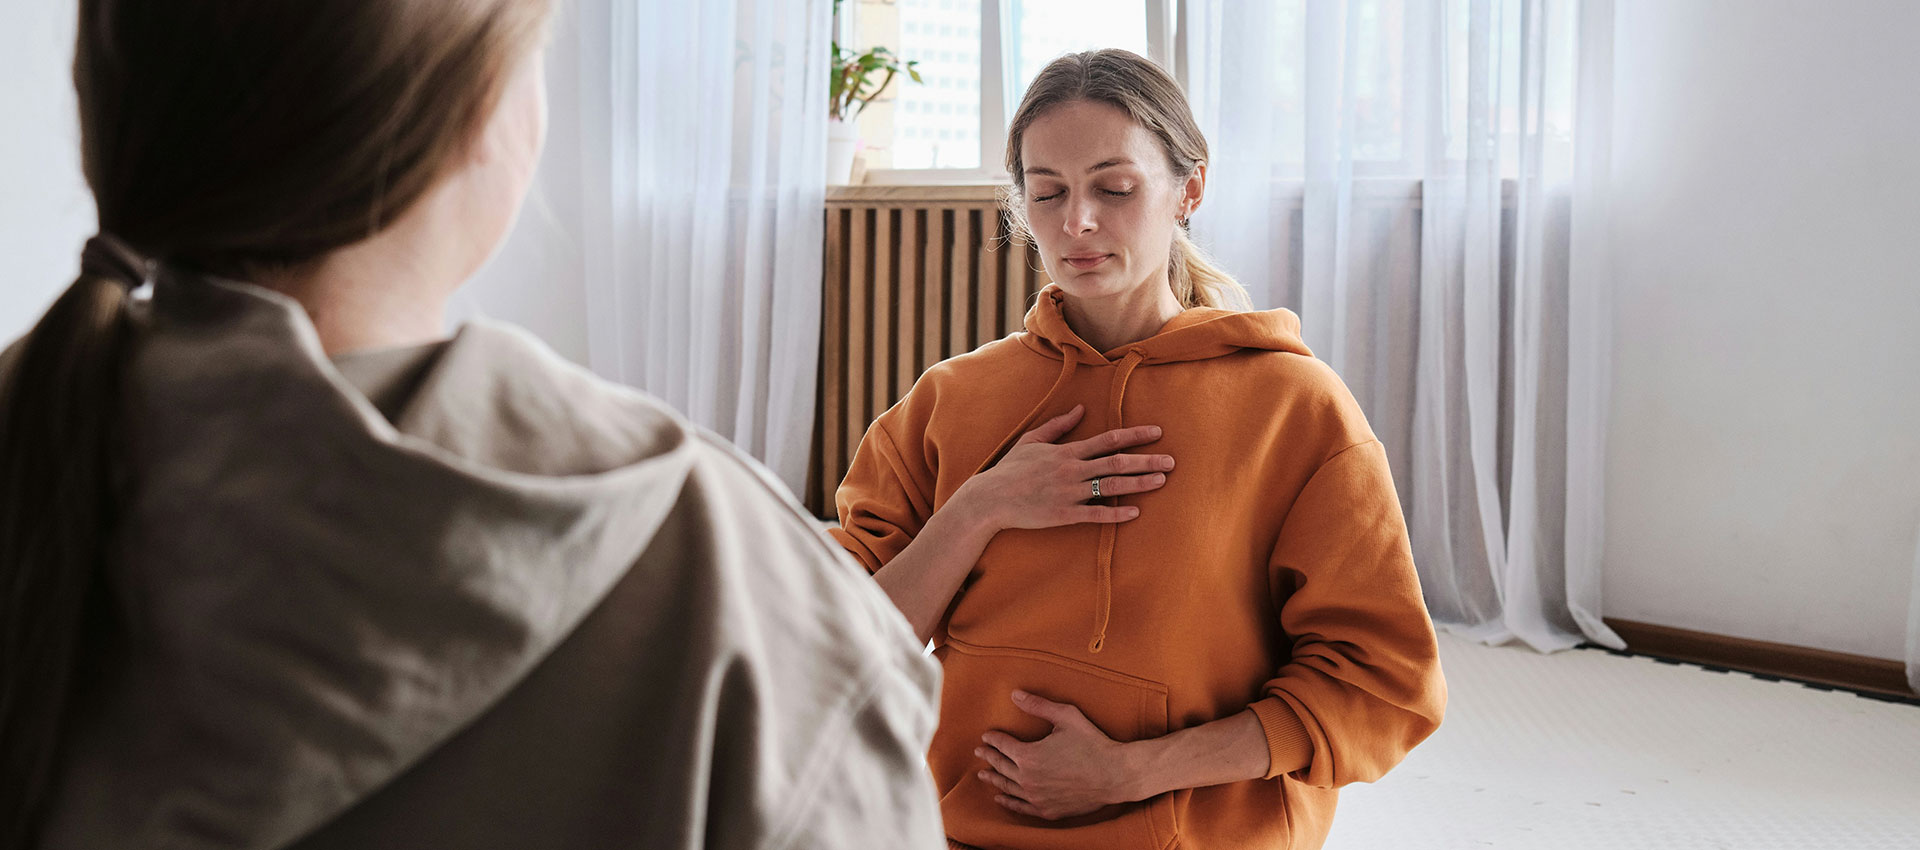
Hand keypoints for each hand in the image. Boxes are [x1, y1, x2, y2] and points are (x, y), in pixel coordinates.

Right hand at [957, 405, 1172, 532]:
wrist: (990, 499)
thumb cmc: (1010, 469)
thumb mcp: (1032, 440)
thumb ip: (1059, 425)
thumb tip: (1080, 408)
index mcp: (1067, 452)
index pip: (1108, 439)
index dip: (1135, 435)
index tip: (1157, 432)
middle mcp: (1072, 470)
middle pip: (1117, 463)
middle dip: (1146, 461)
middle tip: (1172, 461)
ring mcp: (1069, 494)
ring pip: (1111, 487)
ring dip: (1139, 484)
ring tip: (1161, 480)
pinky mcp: (1064, 515)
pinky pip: (1095, 515)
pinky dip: (1116, 514)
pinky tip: (1135, 513)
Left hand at [973, 690, 1142, 820]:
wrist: (1114, 775)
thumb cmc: (1092, 743)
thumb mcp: (1066, 716)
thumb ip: (1038, 705)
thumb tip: (1015, 694)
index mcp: (1028, 755)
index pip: (1003, 745)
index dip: (993, 739)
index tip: (987, 735)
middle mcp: (1027, 779)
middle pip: (1001, 766)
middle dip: (989, 757)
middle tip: (980, 752)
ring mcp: (1036, 797)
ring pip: (1007, 787)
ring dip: (993, 779)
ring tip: (983, 774)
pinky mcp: (1047, 810)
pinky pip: (1020, 808)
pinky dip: (1008, 802)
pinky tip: (1000, 798)